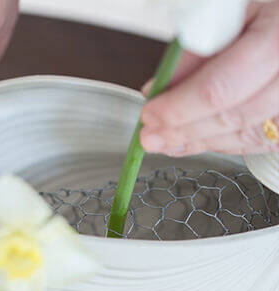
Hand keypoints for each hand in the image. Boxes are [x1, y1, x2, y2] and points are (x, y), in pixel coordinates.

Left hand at [140, 1, 278, 157]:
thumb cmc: (264, 23)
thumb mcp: (227, 21)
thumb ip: (193, 55)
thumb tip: (155, 90)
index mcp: (276, 41)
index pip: (218, 87)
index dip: (178, 108)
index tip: (149, 114)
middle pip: (229, 117)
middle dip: (181, 130)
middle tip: (149, 137)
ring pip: (240, 136)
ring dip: (195, 142)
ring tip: (164, 142)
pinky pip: (251, 143)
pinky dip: (216, 144)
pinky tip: (190, 142)